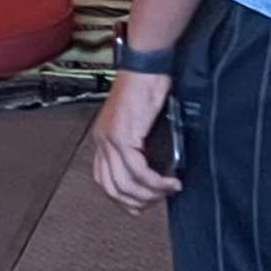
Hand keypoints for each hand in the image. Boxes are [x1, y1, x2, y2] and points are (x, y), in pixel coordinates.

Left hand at [88, 70, 177, 209]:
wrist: (146, 65)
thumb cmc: (146, 86)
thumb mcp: (138, 122)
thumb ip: (138, 146)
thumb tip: (153, 172)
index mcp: (102, 137)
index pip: (104, 180)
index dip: (122, 198)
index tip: (141, 204)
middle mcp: (101, 140)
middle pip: (113, 187)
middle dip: (137, 201)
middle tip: (158, 200)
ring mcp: (109, 139)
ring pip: (126, 184)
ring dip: (150, 194)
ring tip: (169, 190)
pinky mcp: (123, 136)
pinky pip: (139, 171)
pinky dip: (156, 182)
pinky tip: (170, 182)